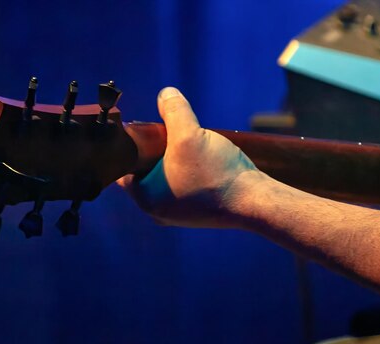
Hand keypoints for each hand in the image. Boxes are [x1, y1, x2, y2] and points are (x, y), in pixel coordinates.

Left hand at [117, 87, 260, 227]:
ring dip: (175, 160)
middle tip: (171, 135)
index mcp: (145, 198)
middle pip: (146, 171)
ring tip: (191, 147)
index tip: (148, 130)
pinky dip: (190, 172)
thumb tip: (165, 93)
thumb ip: (174, 111)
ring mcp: (178, 214)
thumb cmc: (218, 174)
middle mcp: (157, 211)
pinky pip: (184, 186)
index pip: (124, 167)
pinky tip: (205, 162)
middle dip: (157, 151)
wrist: (255, 202)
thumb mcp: (190, 135)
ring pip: (166, 178)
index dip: (133, 145)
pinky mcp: (197, 212)